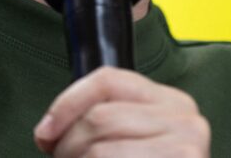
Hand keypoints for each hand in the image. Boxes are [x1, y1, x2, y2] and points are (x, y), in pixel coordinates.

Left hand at [33, 67, 209, 156]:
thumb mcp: (128, 142)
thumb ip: (99, 125)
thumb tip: (48, 132)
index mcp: (172, 102)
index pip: (108, 80)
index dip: (66, 103)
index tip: (45, 132)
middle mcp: (186, 121)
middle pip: (99, 117)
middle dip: (67, 145)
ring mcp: (185, 151)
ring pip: (99, 150)